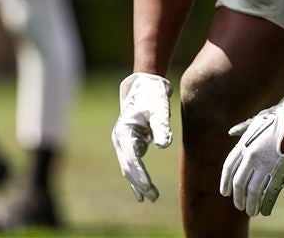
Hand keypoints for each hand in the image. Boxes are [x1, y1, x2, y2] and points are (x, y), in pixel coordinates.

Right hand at [111, 72, 172, 202]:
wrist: (144, 86)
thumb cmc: (152, 97)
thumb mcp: (158, 110)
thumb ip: (161, 126)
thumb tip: (164, 145)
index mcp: (124, 132)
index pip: (131, 159)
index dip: (140, 176)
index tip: (150, 189)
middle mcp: (120, 139)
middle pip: (128, 167)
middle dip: (139, 183)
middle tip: (153, 197)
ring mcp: (123, 142)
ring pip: (128, 168)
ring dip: (138, 183)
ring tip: (151, 198)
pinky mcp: (129, 143)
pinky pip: (132, 165)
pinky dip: (137, 177)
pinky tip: (142, 192)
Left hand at [220, 94, 283, 216]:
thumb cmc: (281, 115)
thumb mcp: (259, 118)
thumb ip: (244, 127)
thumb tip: (231, 131)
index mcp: (245, 143)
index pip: (228, 168)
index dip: (225, 182)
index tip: (225, 192)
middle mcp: (252, 155)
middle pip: (239, 183)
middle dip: (238, 197)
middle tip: (239, 206)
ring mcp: (266, 164)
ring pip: (253, 191)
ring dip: (251, 204)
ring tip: (252, 211)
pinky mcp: (281, 171)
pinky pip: (270, 193)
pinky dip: (266, 204)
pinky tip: (265, 211)